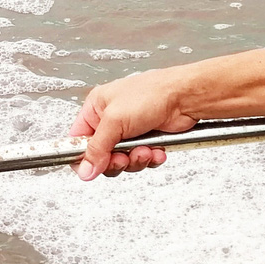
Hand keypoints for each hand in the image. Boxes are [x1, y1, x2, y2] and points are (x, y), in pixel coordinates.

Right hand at [68, 68, 200, 180]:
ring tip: (145, 150)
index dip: (84, 158)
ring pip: (122, 161)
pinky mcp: (146, 140)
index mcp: (96, 108)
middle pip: (101, 156)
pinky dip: (149, 158)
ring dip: (135, 160)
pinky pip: (141, 160)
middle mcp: (111, 120)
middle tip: (123, 158)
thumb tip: (85, 170)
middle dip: (115, 161)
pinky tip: (156, 149)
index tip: (92, 168)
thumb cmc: (153, 93)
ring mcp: (129, 131)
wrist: (185, 97)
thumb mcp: (115, 120)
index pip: (79, 140)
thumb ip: (97, 148)